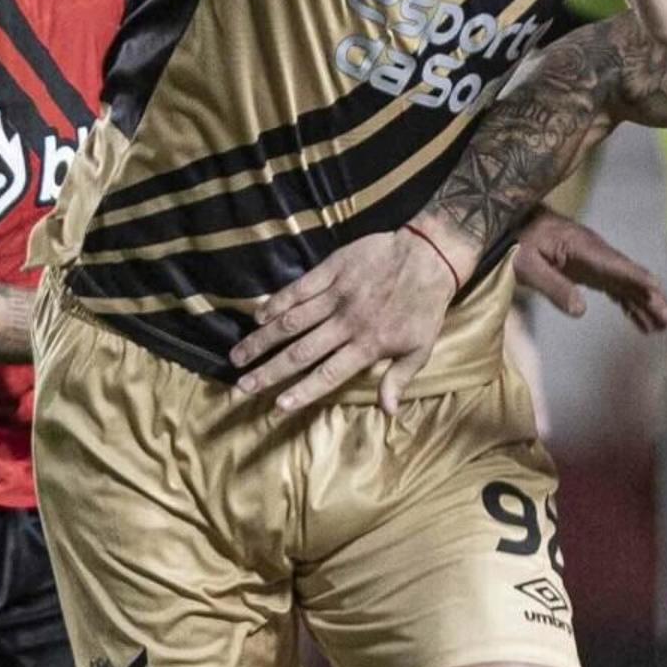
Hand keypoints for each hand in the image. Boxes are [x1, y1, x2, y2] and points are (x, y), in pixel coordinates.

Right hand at [229, 227, 464, 411]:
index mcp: (368, 345)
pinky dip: (277, 302)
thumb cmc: (426, 306)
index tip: (277, 405)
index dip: (302, 391)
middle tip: (242, 386)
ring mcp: (336, 295)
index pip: (328, 374)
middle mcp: (347, 323)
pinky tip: (257, 316)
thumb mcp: (421, 348)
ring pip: (292, 321)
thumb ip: (399, 379)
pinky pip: (299, 289)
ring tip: (237, 356)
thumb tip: (388, 412)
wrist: (429, 255)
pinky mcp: (332, 270)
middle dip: (269, 371)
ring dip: (262, 340)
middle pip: (301, 351)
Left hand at [510, 208, 666, 330]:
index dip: (637, 278)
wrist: (514, 221)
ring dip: (646, 304)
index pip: (615, 264)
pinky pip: (618, 288)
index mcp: (581, 247)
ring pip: (628, 284)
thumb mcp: (526, 265)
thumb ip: (552, 286)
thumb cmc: (516, 242)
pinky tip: (642, 323)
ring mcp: (597, 261)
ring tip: (663, 326)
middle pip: (629, 276)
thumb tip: (580, 311)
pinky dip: (631, 305)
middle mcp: (596, 252)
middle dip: (651, 297)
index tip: (656, 291)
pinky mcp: (592, 270)